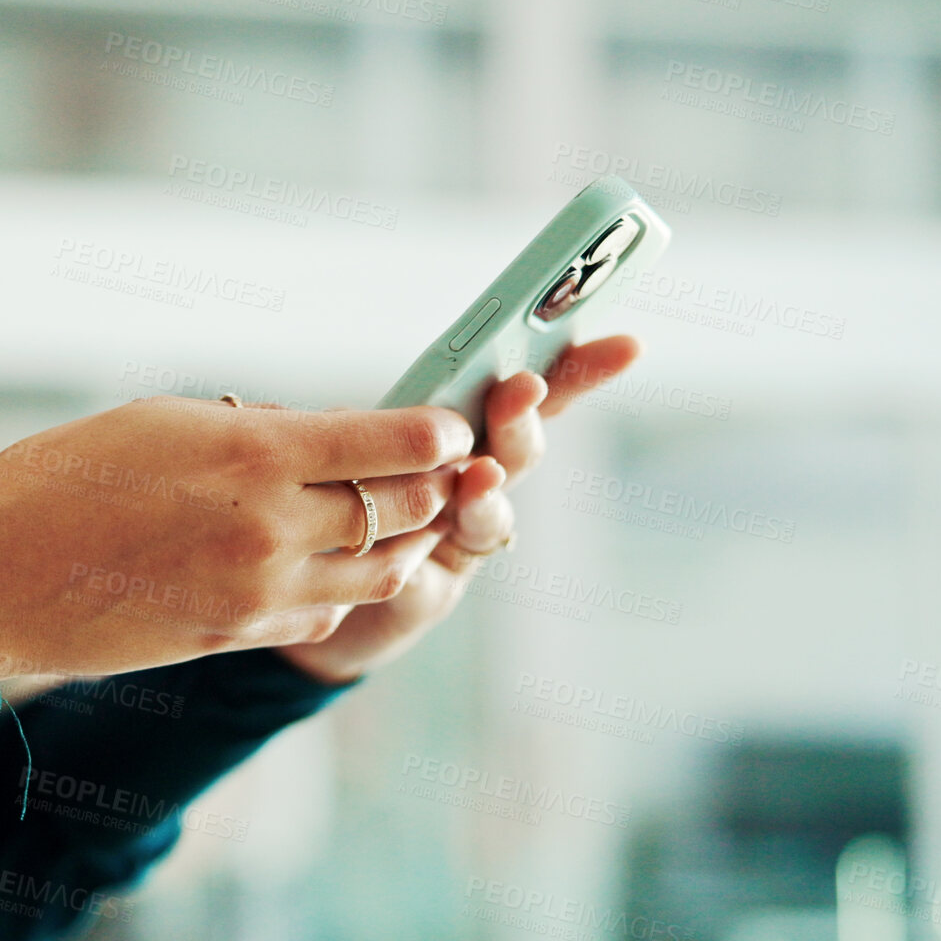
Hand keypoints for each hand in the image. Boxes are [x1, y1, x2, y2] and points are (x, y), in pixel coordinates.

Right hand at [0, 397, 474, 677]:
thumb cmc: (66, 475)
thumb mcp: (168, 419)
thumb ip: (262, 430)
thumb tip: (331, 439)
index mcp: (255, 455)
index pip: (396, 444)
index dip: (439, 432)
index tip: (451, 424)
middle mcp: (273, 528)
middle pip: (406, 508)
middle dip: (436, 484)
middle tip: (443, 466)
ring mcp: (260, 594)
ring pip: (382, 571)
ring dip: (404, 540)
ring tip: (403, 513)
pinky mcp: (239, 637)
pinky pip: (328, 613)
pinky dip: (348, 585)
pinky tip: (336, 561)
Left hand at [276, 336, 642, 684]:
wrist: (314, 593)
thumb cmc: (337, 500)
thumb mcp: (351, 449)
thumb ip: (375, 428)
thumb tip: (387, 408)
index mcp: (463, 433)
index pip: (532, 391)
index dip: (579, 368)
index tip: (625, 346)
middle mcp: (475, 486)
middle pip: (516, 451)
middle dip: (521, 418)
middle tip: (522, 390)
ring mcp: (458, 543)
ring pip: (488, 514)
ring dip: (484, 493)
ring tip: (477, 475)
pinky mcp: (427, 594)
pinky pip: (429, 576)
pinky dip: (418, 567)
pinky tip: (411, 559)